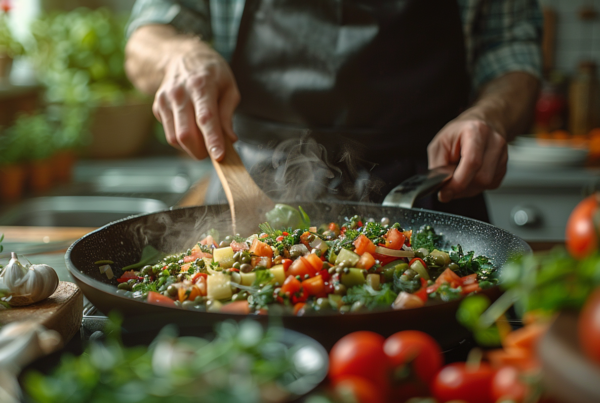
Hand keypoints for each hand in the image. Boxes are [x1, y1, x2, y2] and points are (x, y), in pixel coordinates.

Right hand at [152, 42, 239, 159]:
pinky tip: (191, 131)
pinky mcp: (157, 108)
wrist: (181, 56)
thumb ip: (228, 113)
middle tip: (212, 152)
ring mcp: (165, 101)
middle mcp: (179, 93)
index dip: (212, 139)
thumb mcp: (228, 86)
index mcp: (201, 85)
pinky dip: (182, 141)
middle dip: (201, 151)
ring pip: (174, 138)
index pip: (206, 118)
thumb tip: (230, 139)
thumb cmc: (210, 73)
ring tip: (203, 143)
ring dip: (191, 149)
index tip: (219, 156)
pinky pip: (169, 134)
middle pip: (186, 133)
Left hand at [427, 118, 507, 201]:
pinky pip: (490, 185)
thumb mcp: (440, 144)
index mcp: (476, 131)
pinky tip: (469, 176)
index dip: (458, 182)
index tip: (445, 192)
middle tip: (448, 186)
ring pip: (486, 183)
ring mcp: (503, 154)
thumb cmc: (458, 133)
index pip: (472, 162)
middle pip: (482, 177)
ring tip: (458, 179)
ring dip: (468, 188)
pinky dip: (476, 186)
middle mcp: (494, 141)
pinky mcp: (504, 166)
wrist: (480, 125)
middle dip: (461, 187)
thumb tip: (442, 189)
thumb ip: (438, 166)